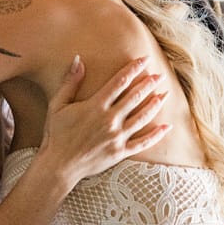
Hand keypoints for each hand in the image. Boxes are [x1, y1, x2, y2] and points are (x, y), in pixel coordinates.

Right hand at [37, 56, 170, 184]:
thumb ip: (70, 82)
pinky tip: (167, 126)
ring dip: (155, 104)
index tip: (144, 59)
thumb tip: (78, 59)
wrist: (58, 165)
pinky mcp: (120, 152)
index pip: (119, 82)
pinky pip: (143, 143)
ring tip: (165, 95)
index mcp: (95, 106)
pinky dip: (156, 135)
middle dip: (149, 84)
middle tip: (160, 75)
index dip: (133, 68)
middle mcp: (109, 120)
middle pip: (135, 97)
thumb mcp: (58, 105)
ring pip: (142, 117)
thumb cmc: (56, 134)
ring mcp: (116, 137)